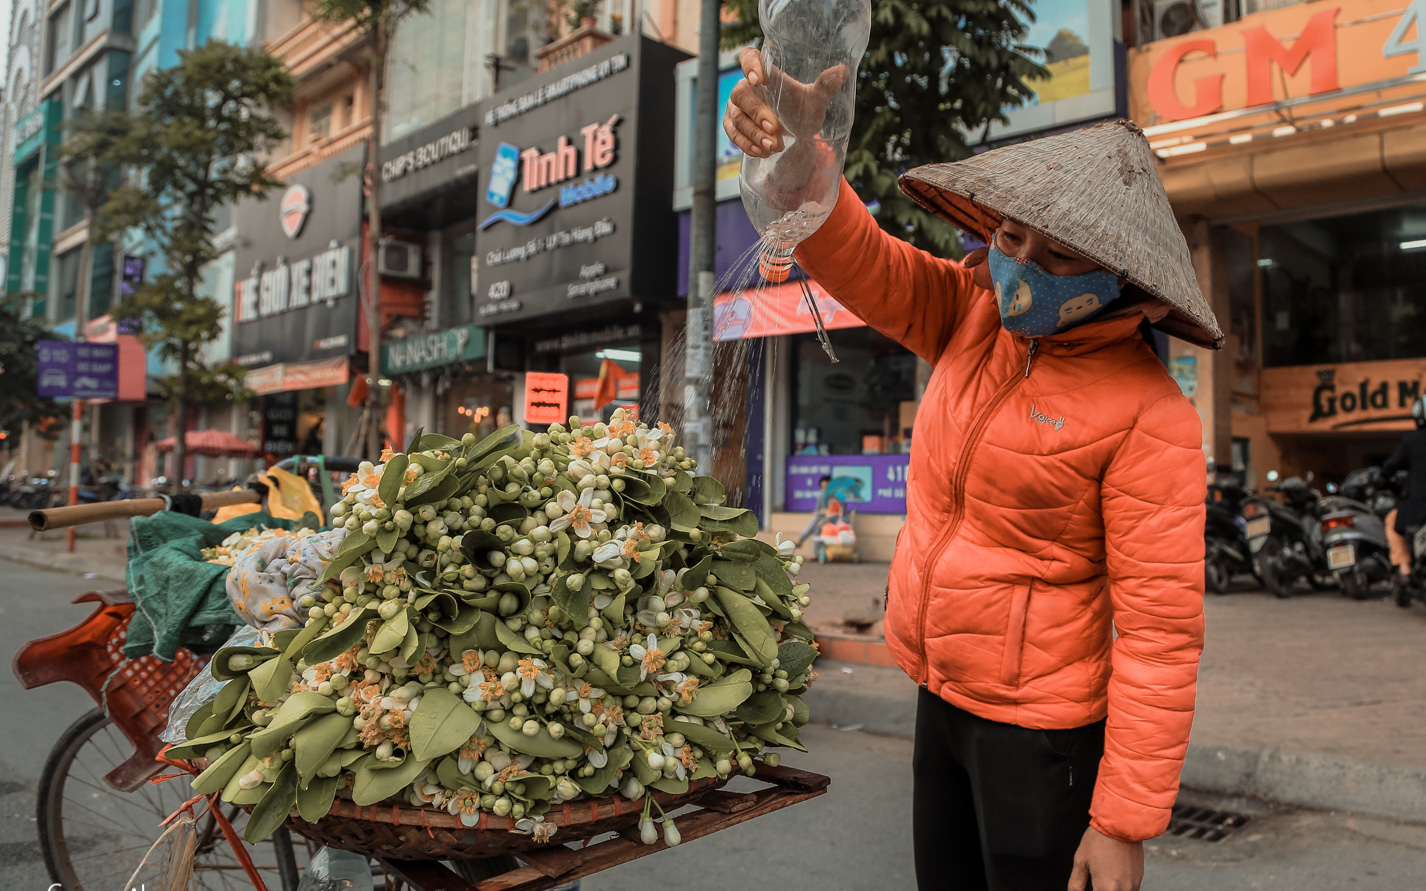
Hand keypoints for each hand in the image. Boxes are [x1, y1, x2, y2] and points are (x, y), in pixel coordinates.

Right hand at [723, 47, 848, 158]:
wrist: (796, 135)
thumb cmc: (802, 110)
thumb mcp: (816, 99)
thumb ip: (826, 85)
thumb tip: (842, 70)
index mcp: (764, 73)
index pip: (747, 57)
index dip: (749, 65)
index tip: (759, 80)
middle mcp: (746, 88)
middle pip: (740, 95)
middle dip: (756, 113)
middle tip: (774, 128)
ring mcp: (737, 109)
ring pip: (737, 118)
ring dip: (754, 134)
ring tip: (774, 146)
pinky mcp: (734, 127)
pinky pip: (734, 135)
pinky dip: (747, 144)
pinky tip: (762, 152)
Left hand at [1067, 827, 1142, 890]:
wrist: (1121, 824)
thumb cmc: (1100, 839)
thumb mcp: (1081, 860)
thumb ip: (1076, 883)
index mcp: (1106, 888)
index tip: (1089, 887)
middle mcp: (1122, 889)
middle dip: (1100, 890)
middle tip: (1095, 883)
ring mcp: (1133, 885)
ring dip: (1112, 890)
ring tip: (1104, 879)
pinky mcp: (1139, 878)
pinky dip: (1121, 889)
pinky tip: (1112, 879)